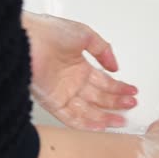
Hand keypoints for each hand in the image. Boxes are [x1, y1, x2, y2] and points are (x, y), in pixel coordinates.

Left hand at [22, 11, 137, 130]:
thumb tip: (115, 66)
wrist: (27, 38)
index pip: (103, 81)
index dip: (118, 87)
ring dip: (105, 116)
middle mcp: (71, 81)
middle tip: (131, 105)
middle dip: (116, 102)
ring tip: (121, 120)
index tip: (131, 92)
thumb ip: (103, 50)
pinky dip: (86, 124)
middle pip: (99, 97)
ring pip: (88, 110)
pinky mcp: (52, 102)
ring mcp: (62, 93)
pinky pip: (71, 118)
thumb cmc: (49, 31)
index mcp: (78, 66)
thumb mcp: (85, 35)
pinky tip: (101, 126)